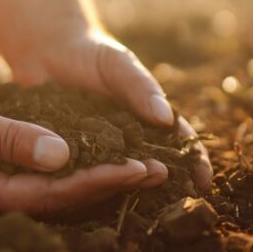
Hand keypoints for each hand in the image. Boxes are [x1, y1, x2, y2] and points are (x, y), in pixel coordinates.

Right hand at [0, 73, 155, 212]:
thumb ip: (9, 139)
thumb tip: (62, 156)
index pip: (52, 194)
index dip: (97, 182)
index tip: (136, 167)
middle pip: (63, 197)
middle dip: (110, 183)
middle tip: (158, 170)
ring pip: (59, 185)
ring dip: (100, 174)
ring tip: (144, 164)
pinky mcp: (0, 164)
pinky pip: (46, 169)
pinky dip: (77, 160)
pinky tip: (104, 151)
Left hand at [5, 26, 213, 190]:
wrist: (48, 50)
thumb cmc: (91, 53)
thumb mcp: (118, 64)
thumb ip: (140, 87)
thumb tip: (166, 117)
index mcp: (147, 118)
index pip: (177, 143)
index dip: (194, 163)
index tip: (204, 181)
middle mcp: (126, 139)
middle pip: (152, 165)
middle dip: (166, 185)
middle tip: (177, 203)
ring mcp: (98, 149)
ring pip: (117, 175)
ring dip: (128, 188)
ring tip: (139, 203)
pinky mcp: (68, 153)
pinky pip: (80, 171)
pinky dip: (88, 185)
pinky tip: (91, 197)